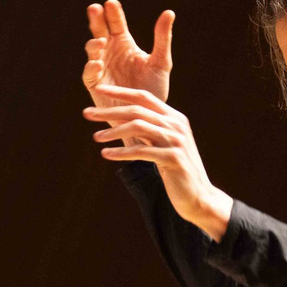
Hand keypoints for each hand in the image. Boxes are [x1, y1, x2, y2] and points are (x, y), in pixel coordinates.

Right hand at [82, 0, 170, 102]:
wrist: (147, 117)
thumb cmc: (155, 89)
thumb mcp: (161, 62)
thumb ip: (163, 38)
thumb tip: (169, 12)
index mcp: (124, 44)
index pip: (116, 23)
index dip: (113, 13)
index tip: (111, 3)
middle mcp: (110, 52)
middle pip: (100, 31)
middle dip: (96, 20)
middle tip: (95, 8)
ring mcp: (101, 67)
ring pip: (92, 50)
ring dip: (94, 44)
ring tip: (101, 41)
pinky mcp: (95, 85)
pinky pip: (90, 74)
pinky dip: (92, 68)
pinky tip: (98, 63)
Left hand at [85, 84, 231, 239]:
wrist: (199, 196)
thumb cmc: (176, 170)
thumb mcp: (163, 145)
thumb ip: (149, 131)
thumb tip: (122, 120)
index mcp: (174, 117)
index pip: (144, 97)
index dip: (121, 92)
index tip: (100, 90)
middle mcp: (176, 125)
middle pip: (137, 110)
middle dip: (109, 111)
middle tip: (87, 113)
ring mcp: (176, 141)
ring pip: (138, 127)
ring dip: (113, 132)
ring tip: (96, 138)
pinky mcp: (173, 158)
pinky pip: (141, 151)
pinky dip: (121, 152)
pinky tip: (106, 154)